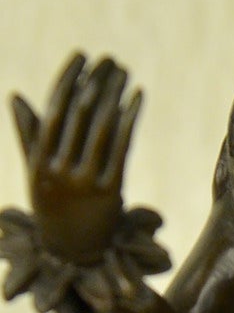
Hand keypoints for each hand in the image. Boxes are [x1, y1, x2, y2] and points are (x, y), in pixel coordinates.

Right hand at [10, 53, 143, 264]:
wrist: (74, 255)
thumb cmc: (55, 208)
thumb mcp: (38, 174)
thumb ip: (31, 135)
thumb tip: (16, 97)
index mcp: (39, 162)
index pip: (54, 110)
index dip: (69, 80)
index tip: (83, 56)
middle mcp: (59, 171)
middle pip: (80, 115)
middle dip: (96, 82)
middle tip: (110, 60)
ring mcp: (84, 183)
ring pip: (102, 128)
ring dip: (115, 95)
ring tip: (124, 72)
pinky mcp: (109, 193)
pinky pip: (121, 149)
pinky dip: (129, 120)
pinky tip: (137, 97)